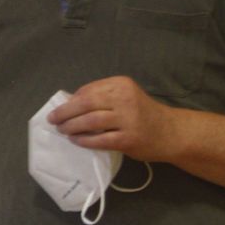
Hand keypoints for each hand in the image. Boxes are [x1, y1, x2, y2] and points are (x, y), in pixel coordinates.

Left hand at [47, 76, 179, 161]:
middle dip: (65, 112)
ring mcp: (128, 119)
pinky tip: (76, 141)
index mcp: (121, 84)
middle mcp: (124, 98)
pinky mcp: (129, 139)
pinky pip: (100, 140)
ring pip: (90, 121)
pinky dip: (85, 140)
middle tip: (53, 119)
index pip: (88, 90)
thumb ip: (103, 97)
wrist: (170, 133)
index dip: (71, 100)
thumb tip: (70, 103)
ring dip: (71, 126)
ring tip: (62, 130)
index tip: (60, 108)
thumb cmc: (142, 114)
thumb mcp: (125, 96)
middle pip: (86, 103)